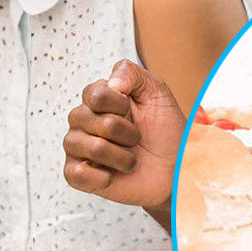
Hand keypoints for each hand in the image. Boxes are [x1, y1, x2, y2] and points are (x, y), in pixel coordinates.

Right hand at [63, 60, 185, 211]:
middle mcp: (81, 121)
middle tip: (136, 140)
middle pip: (91, 120)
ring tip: (132, 161)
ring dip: (122, 157)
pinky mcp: (78, 175)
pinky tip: (114, 176)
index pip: (95, 95)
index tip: (134, 111)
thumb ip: (132, 73)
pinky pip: (76, 174)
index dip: (121, 105)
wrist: (175, 169)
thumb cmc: (164, 132)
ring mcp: (77, 148)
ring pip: (92, 148)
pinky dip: (102, 177)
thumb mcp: (156, 93)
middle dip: (126, 132)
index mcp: (95, 99)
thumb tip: (112, 82)